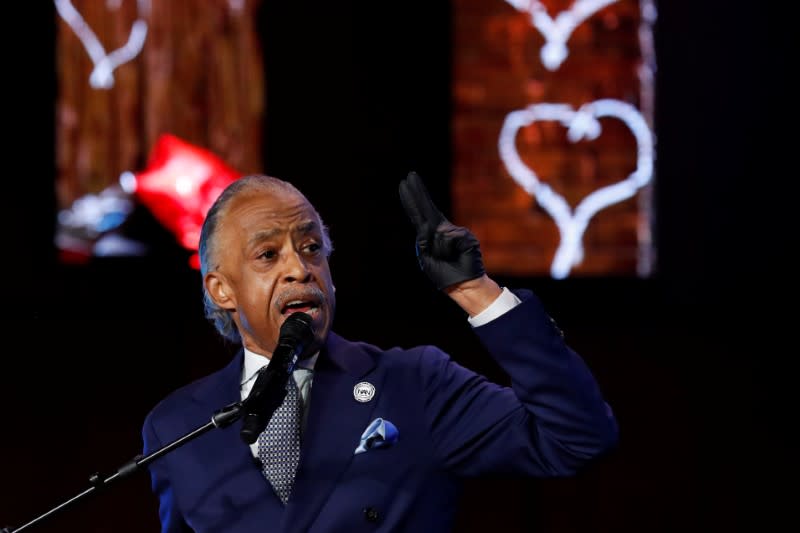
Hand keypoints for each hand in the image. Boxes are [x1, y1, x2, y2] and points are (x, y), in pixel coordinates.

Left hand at [398, 171, 485, 289]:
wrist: (462, 286)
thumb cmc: (443, 274)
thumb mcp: (426, 258)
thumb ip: (424, 240)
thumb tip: (428, 225)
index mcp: (430, 234)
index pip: (418, 213)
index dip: (411, 199)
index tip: (404, 183)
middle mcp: (442, 229)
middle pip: (427, 207)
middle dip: (417, 192)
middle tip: (409, 175)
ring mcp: (454, 231)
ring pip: (436, 234)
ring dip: (437, 251)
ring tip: (447, 260)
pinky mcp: (465, 236)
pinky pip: (447, 240)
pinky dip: (446, 251)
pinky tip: (455, 256)